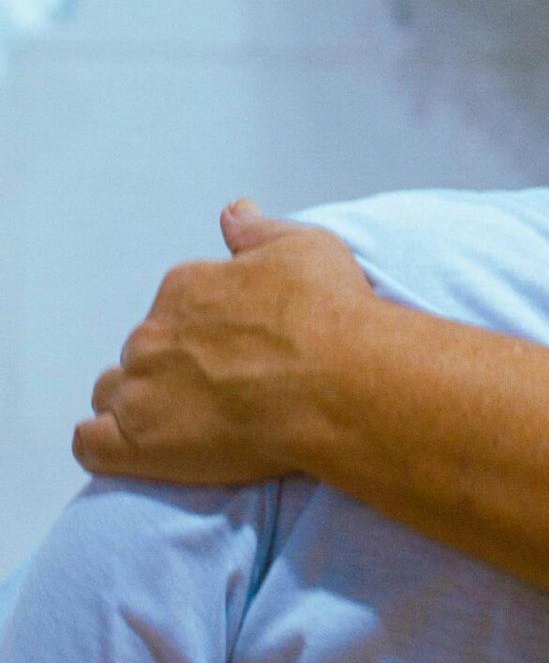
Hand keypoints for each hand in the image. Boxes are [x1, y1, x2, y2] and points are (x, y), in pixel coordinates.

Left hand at [73, 201, 375, 487]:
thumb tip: (232, 212)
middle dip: (172, 368)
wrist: (342, 383)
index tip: (234, 350)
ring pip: (114, 394)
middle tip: (221, 391)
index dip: (202, 331)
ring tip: (185, 423)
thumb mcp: (305, 247)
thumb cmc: (331, 315)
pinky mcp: (138, 441)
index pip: (173, 308)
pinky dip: (105, 446)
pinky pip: (91, 444)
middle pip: (145, 351)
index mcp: (186, 288)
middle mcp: (155, 333)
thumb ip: (257, 231)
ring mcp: (142, 388)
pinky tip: (134, 449)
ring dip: (138, 404)